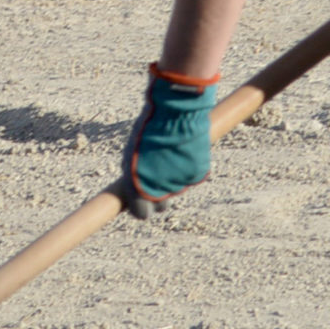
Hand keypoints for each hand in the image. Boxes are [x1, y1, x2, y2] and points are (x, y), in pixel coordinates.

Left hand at [114, 65, 219, 218]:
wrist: (175, 114)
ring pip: (176, 190)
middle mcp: (160, 191)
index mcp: (139, 188)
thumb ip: (133, 175)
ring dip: (172, 178)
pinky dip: (187, 168)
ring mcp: (180, 184)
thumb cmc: (148, 130)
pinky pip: (190, 177)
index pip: (141, 214)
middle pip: (161, 205)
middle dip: (159, 195)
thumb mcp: (132, 152)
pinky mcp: (197, 175)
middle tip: (156, 172)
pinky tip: (182, 151)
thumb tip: (134, 189)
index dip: (141, 208)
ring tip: (168, 155)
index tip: (141, 202)